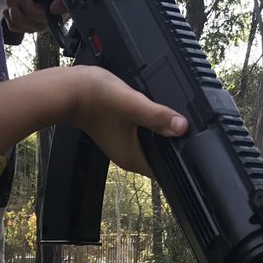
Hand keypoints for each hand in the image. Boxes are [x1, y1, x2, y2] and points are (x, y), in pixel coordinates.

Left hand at [1, 0, 66, 35]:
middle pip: (47, 20)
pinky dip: (12, 22)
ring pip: (34, 27)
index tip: (52, 8)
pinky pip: (23, 30)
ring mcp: (45, 15)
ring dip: (17, 17)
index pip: (69, 1)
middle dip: (28, 13)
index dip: (63, 7)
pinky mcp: (34, 21)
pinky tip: (9, 10)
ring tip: (11, 1)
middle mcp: (56, 3)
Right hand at [70, 66, 187, 175]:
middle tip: (189, 134)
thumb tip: (181, 126)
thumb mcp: (133, 105)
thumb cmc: (97, 99)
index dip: (178, 162)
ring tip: (174, 124)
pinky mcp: (118, 135)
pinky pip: (140, 138)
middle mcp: (127, 157)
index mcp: (132, 158)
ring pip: (149, 148)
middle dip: (172, 149)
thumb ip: (158, 116)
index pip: (163, 171)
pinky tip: (154, 117)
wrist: (71, 91)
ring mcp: (121, 147)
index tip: (191, 150)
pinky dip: (149, 131)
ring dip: (161, 139)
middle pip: (158, 160)